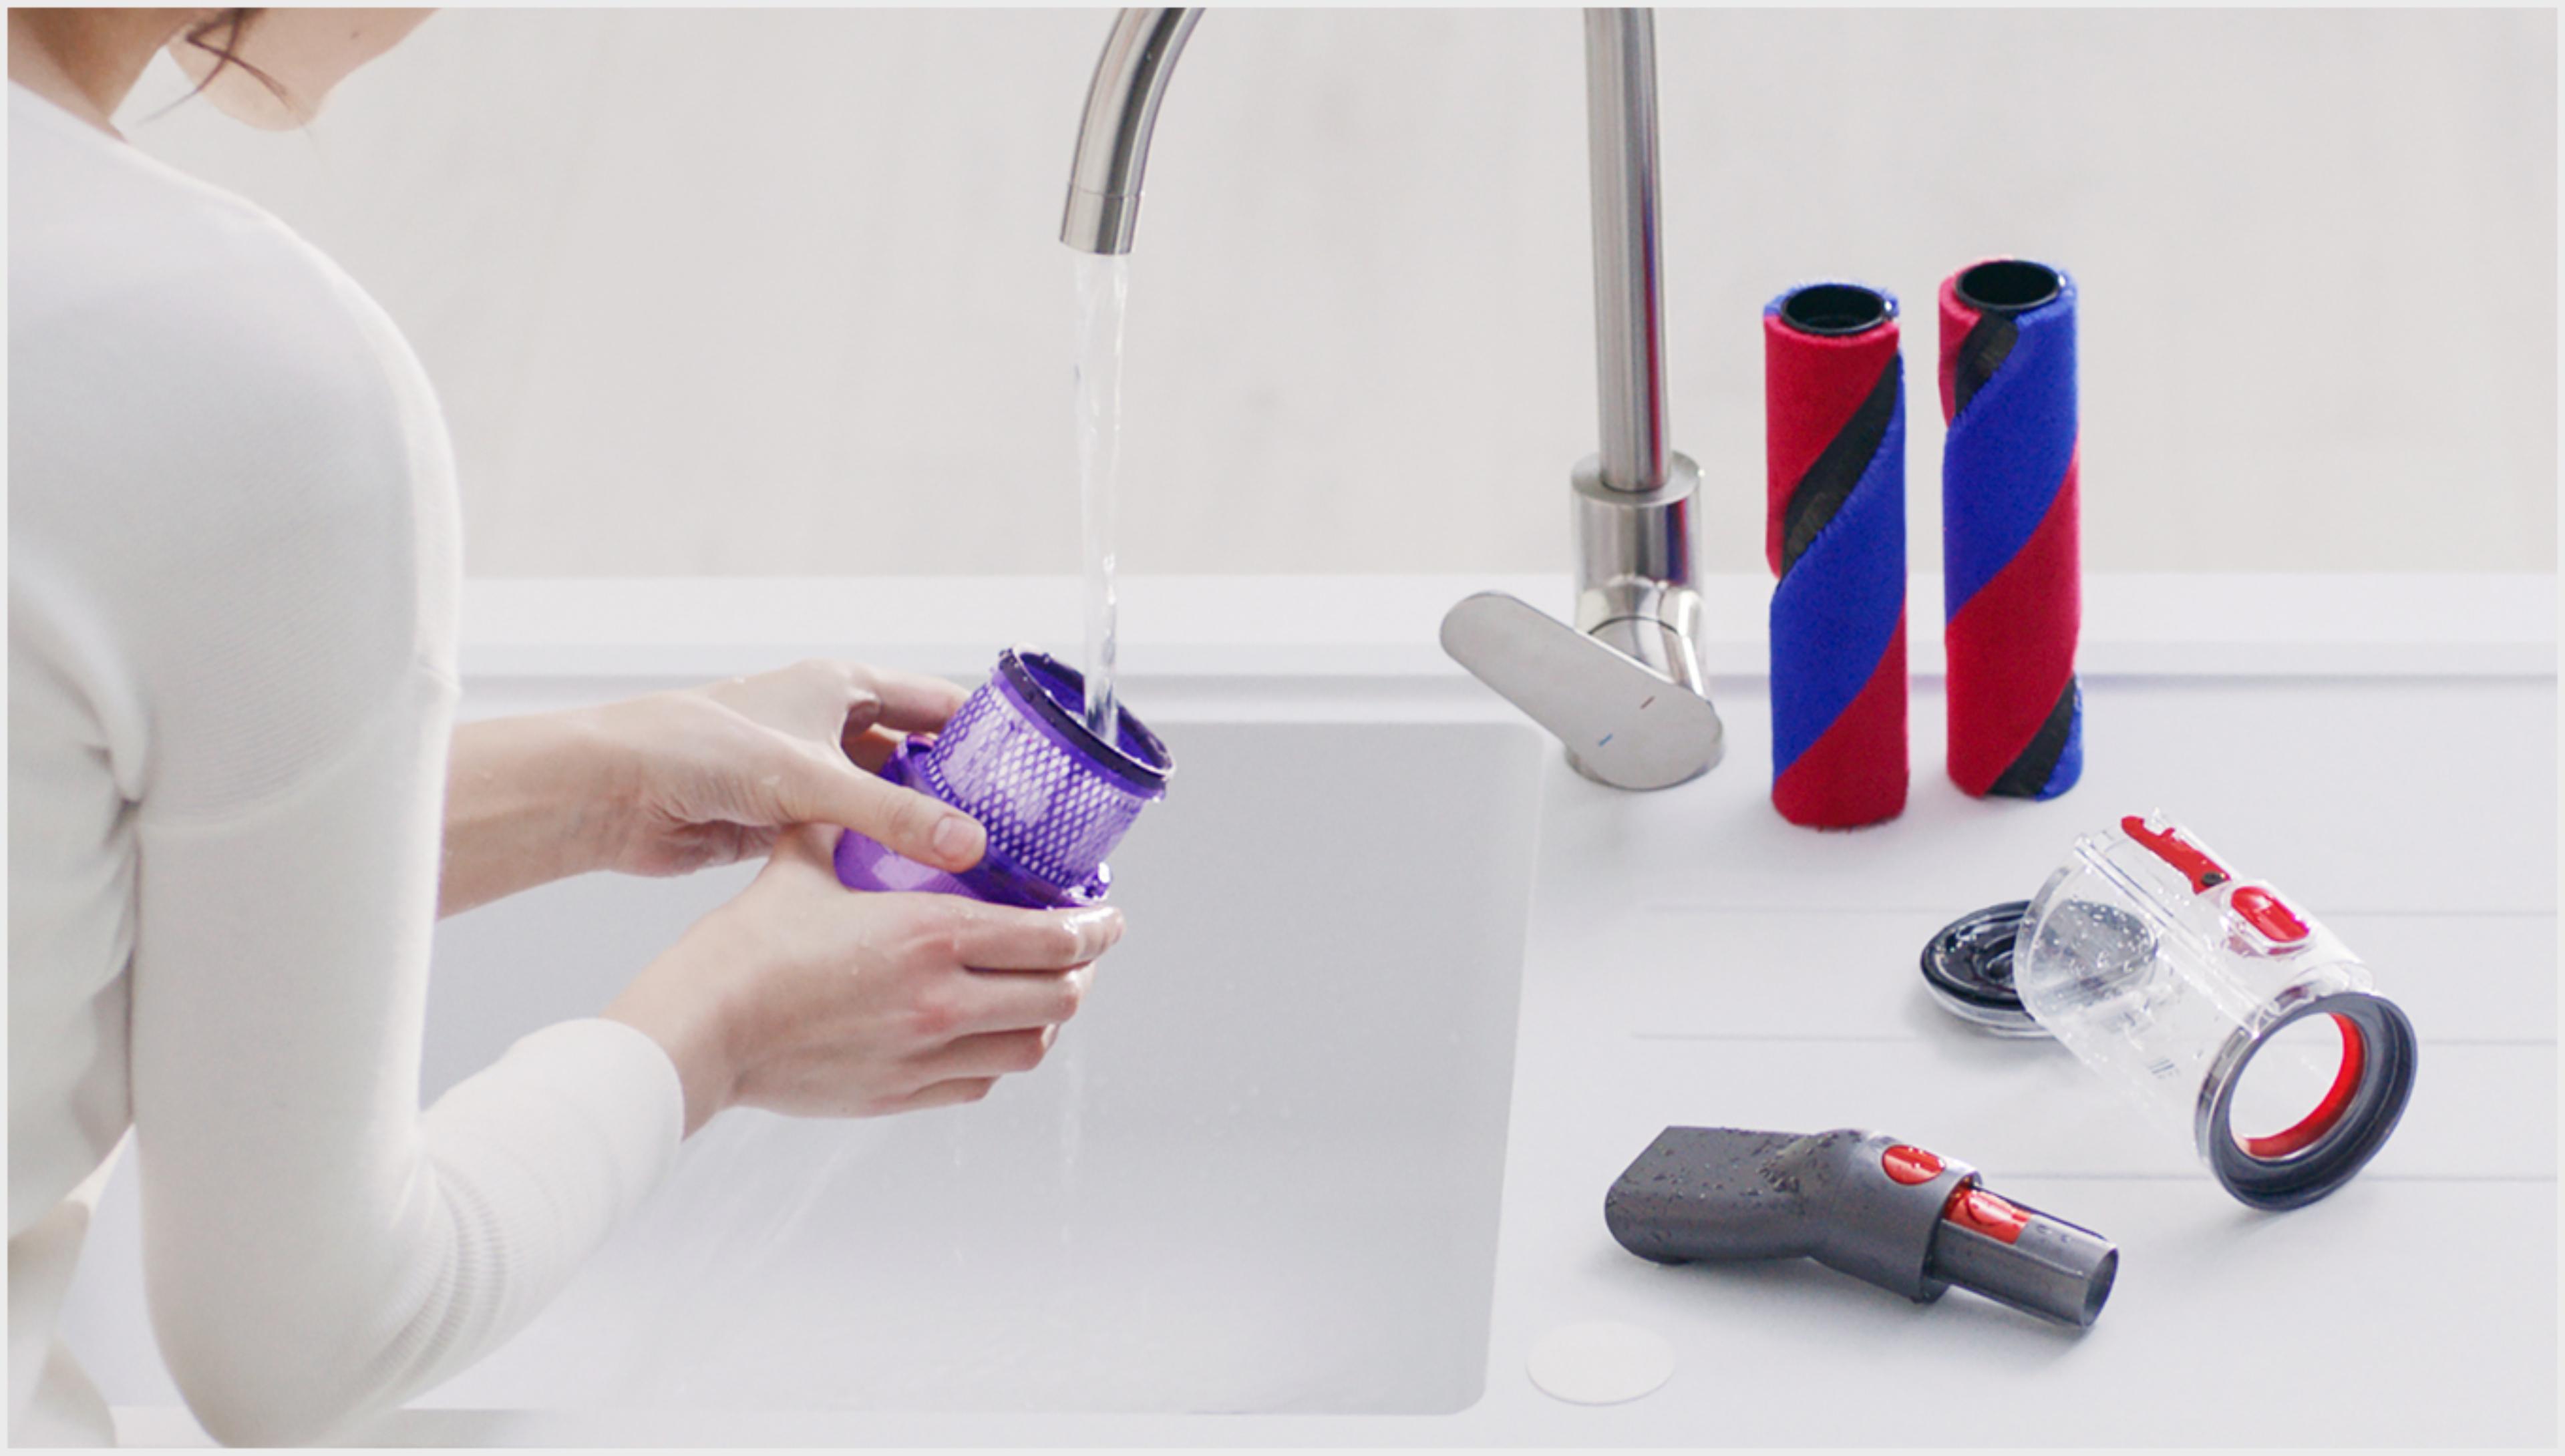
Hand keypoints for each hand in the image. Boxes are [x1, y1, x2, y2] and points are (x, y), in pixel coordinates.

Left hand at [586, 659, 977, 877]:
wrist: (611, 791)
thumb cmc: (698, 751)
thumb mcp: (809, 779)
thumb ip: (893, 814)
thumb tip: (970, 846)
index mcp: (843, 686)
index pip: (940, 704)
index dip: (990, 736)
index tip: (1038, 775)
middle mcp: (831, 724)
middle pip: (921, 758)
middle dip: (963, 795)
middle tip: (1015, 838)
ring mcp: (809, 774)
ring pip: (888, 803)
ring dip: (922, 832)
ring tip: (976, 872)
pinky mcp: (787, 819)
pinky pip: (854, 838)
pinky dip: (882, 859)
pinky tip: (914, 893)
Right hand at [604, 826, 1123, 1133]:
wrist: (703, 1031)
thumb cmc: (746, 946)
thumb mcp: (806, 861)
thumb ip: (854, 824)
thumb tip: (873, 791)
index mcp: (934, 936)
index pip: (1056, 938)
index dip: (1097, 927)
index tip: (1107, 916)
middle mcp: (944, 1002)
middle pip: (1060, 997)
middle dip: (1084, 971)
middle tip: (1081, 952)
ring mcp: (926, 1055)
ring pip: (1030, 1047)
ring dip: (1048, 1018)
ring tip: (1042, 992)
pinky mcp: (901, 1095)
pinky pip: (981, 1081)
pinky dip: (999, 1056)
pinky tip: (987, 1032)